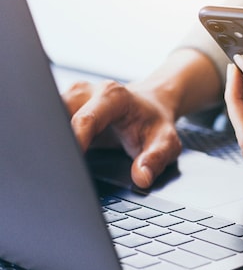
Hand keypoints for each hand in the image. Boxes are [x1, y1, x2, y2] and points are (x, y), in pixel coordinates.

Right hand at [62, 48, 223, 187]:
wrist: (152, 106)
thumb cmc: (155, 124)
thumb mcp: (166, 143)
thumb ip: (155, 160)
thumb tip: (141, 177)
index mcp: (113, 96)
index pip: (85, 120)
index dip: (75, 141)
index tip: (69, 164)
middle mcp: (88, 92)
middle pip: (58, 115)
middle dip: (57, 141)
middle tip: (62, 168)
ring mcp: (73, 97)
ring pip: (49, 117)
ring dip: (52, 140)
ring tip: (61, 163)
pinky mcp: (64, 105)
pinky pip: (50, 120)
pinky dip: (53, 138)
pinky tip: (60, 154)